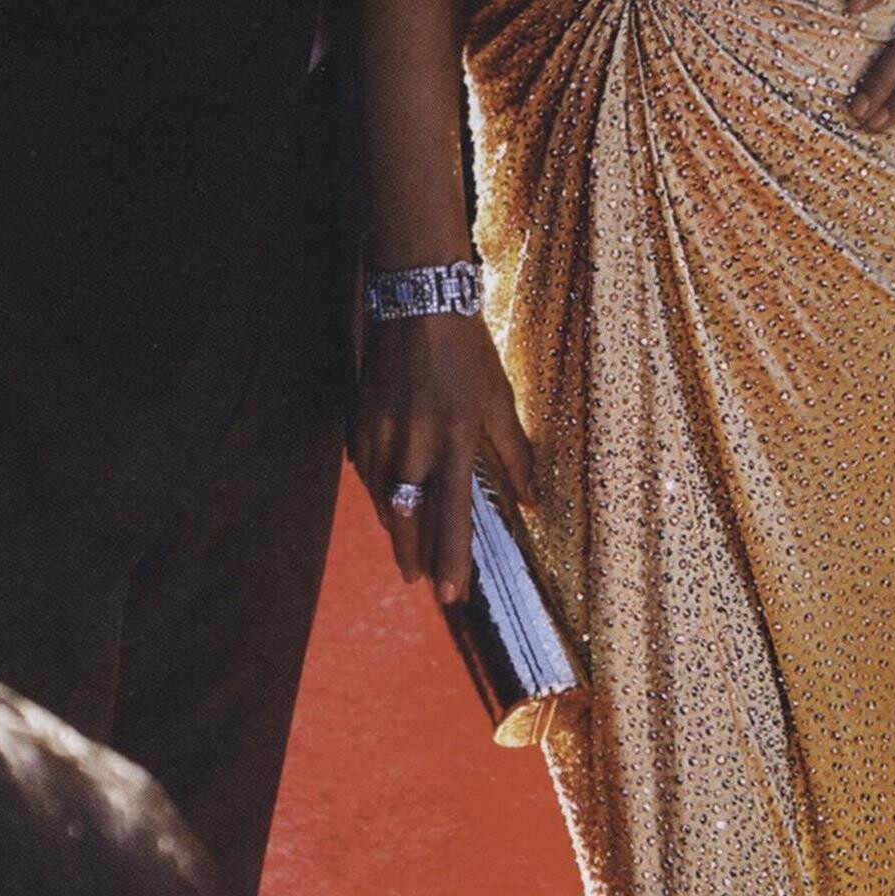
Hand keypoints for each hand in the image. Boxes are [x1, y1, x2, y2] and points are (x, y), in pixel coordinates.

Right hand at [353, 306, 529, 607]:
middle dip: (414, 556)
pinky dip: (378, 491)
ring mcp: (382, 433)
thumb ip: (515, 455)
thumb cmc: (466, 352)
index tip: (451, 593)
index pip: (453, 514)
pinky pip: (367, 471)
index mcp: (456, 439)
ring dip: (396, 528)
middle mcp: (415, 443)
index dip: (452, 558)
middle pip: (409, 518)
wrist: (415, 302)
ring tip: (407, 552)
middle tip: (419, 582)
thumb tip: (534, 503)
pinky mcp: (360, 422)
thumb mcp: (500, 400)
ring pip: (384, 499)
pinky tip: (386, 504)